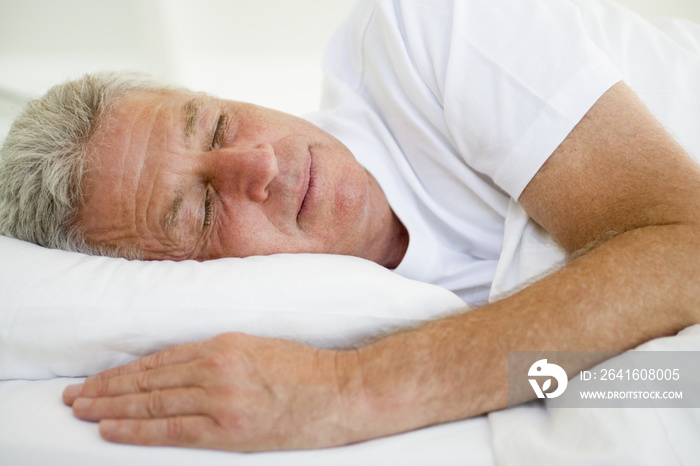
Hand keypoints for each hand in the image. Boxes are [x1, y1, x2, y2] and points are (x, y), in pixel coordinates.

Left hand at [62, 332, 358, 450]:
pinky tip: (112, 428)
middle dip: (106, 389)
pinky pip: (172, 428)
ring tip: (82, 411)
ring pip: (152, 402)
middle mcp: (216, 367)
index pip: (160, 360)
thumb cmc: (307, 371)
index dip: (124, 372)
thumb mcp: (260, 349)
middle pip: (148, 380)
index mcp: (223, 345)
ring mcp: (220, 398)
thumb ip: (222, 356)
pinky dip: (137, 428)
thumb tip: (185, 369)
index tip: (99, 380)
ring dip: (111, 408)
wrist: (343, 390)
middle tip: (73, 397)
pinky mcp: (229, 428)